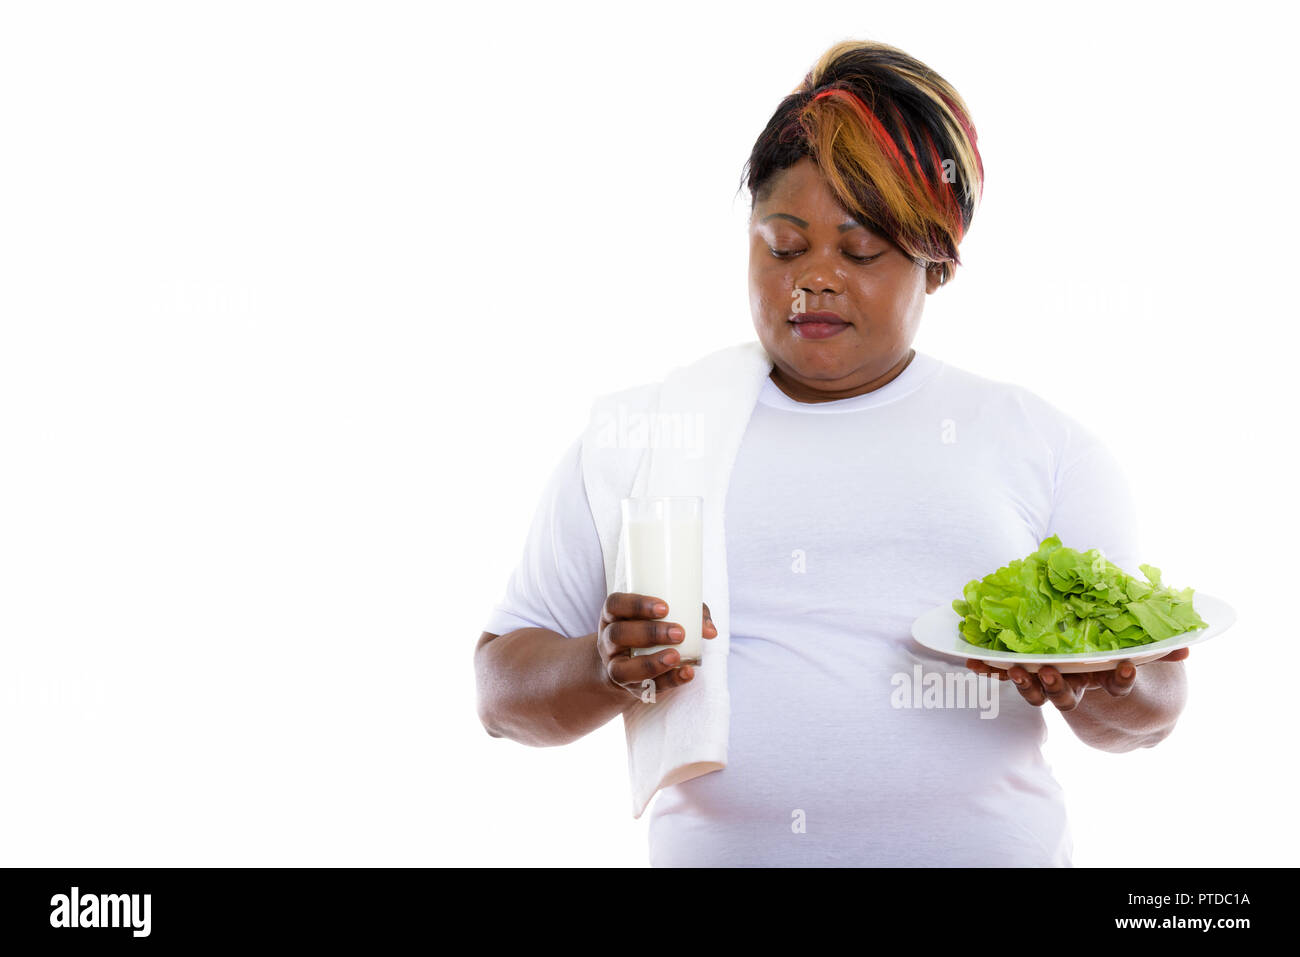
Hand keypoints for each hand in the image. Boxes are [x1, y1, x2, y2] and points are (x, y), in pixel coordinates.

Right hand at [597, 593, 716, 701]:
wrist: (628, 662)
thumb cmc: (651, 628)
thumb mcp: (662, 615)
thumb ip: (690, 614)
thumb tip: (710, 631)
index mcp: (613, 615)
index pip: (615, 605)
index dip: (636, 605)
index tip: (665, 607)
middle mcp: (608, 640)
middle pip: (618, 634)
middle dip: (649, 633)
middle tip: (679, 633)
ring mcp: (614, 666)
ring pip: (622, 668)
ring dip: (651, 663)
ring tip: (676, 657)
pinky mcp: (629, 687)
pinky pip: (644, 689)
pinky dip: (668, 681)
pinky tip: (686, 673)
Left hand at [964, 648, 1189, 712]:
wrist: (1083, 678)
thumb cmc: (1113, 658)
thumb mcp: (1135, 651)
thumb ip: (1159, 651)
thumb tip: (1191, 646)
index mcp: (1102, 679)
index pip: (1115, 684)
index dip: (1120, 679)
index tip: (1126, 668)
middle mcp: (1075, 686)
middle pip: (1066, 695)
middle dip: (1057, 687)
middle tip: (1050, 672)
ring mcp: (1047, 684)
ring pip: (1035, 692)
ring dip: (1023, 683)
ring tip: (1015, 671)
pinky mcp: (1023, 675)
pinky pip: (1005, 674)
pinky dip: (989, 669)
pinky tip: (971, 660)